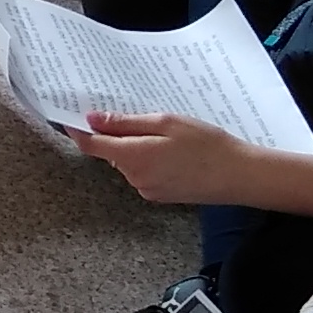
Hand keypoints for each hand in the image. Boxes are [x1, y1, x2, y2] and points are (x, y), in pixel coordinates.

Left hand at [68, 110, 288, 206]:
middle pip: (112, 153)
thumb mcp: (166, 122)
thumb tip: (93, 120)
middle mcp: (135, 177)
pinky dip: (150, 160)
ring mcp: (148, 189)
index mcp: (134, 157)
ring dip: (137, 147)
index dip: (79, 130)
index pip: (92, 145)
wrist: (240, 176)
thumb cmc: (208, 145)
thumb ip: (126, 123)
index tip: (72, 116)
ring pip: (129, 162)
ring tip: (167, 135)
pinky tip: (174, 152)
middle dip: (117, 135)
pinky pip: (144, 173)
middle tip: (139, 116)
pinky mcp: (161, 195)